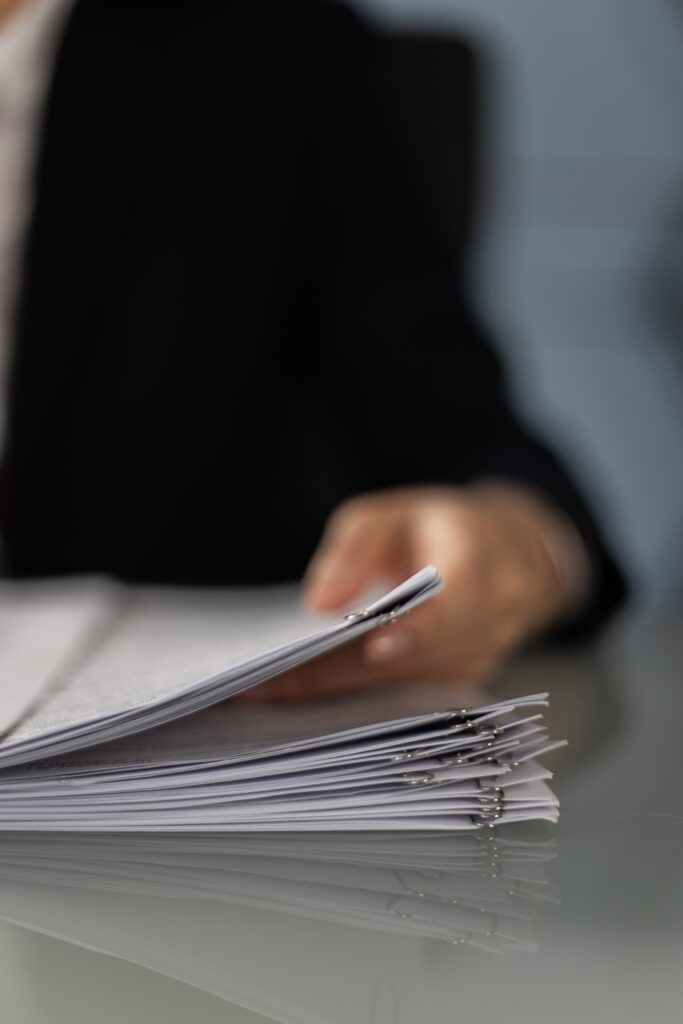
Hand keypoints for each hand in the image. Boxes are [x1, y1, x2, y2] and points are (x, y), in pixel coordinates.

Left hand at [242, 484, 589, 699]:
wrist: (507, 556)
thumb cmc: (435, 528)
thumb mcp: (391, 515)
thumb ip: (354, 550)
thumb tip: (317, 605)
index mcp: (480, 565)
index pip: (454, 603)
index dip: (418, 629)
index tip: (375, 649)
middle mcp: (489, 622)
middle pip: (414, 658)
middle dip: (341, 672)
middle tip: (267, 684)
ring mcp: (479, 661)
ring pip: (404, 689)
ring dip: (336, 693)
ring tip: (267, 692)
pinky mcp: (459, 686)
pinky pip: (403, 700)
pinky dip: (352, 700)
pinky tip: (299, 698)